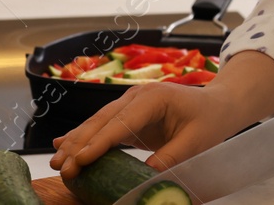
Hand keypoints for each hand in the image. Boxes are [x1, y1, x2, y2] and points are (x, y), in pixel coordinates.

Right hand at [49, 81, 241, 176]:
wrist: (216, 105)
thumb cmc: (208, 121)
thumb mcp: (195, 142)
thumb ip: (170, 157)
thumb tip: (145, 176)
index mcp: (154, 98)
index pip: (121, 122)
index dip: (100, 142)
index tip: (81, 159)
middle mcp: (137, 97)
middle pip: (102, 121)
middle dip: (79, 144)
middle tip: (62, 167)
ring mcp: (130, 103)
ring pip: (97, 123)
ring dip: (75, 142)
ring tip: (56, 160)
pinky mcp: (128, 114)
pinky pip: (102, 126)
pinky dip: (82, 136)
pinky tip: (61, 144)